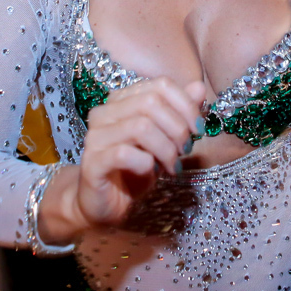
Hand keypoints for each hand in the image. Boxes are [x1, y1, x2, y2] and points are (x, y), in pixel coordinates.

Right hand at [74, 78, 203, 229]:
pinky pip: (123, 153)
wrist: (108, 204)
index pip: (160, 85)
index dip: (186, 105)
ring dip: (166, 149)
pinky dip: (145, 163)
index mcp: (121, 100)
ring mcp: (95, 137)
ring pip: (140, 126)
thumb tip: (198, 87)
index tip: (198, 129)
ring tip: (172, 165)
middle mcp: (104, 113)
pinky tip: (150, 171)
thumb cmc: (136, 169)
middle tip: (186, 150)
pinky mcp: (91, 162)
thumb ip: (180, 113)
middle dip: (178, 127)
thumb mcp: (165, 140)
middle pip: (151, 102)